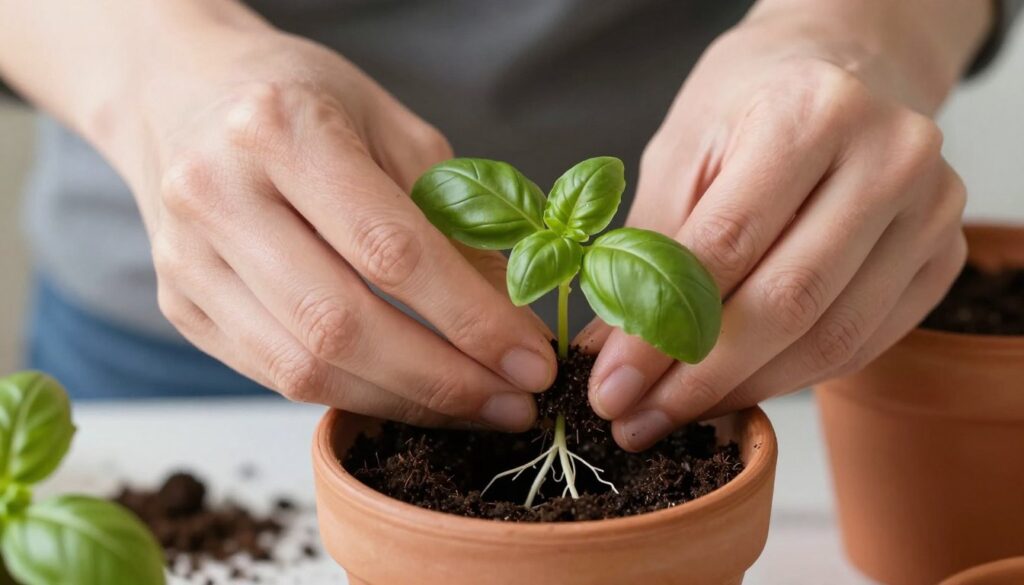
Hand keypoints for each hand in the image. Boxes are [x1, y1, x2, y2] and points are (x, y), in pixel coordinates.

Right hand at [116, 27, 555, 428]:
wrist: (182, 94)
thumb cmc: (302, 100)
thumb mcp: (393, 129)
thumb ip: (452, 218)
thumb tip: (510, 318)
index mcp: (280, 130)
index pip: (390, 249)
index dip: (470, 319)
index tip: (532, 359)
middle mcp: (217, 195)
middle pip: (341, 325)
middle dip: (443, 380)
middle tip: (514, 402)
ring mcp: (189, 259)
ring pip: (305, 367)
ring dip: (404, 403)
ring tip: (475, 408)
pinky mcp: (182, 306)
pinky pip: (276, 375)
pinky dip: (354, 395)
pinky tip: (410, 395)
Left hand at [580, 1, 990, 449]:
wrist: (839, 71)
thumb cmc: (747, 106)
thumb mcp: (681, 153)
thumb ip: (647, 251)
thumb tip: (609, 356)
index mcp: (810, 113)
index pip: (726, 245)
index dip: (660, 330)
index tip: (609, 387)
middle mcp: (888, 157)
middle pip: (787, 301)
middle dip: (698, 377)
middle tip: (635, 421)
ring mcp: (930, 210)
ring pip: (829, 336)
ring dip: (741, 390)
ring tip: (673, 413)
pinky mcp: (942, 256)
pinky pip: (862, 343)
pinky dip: (790, 378)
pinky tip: (733, 389)